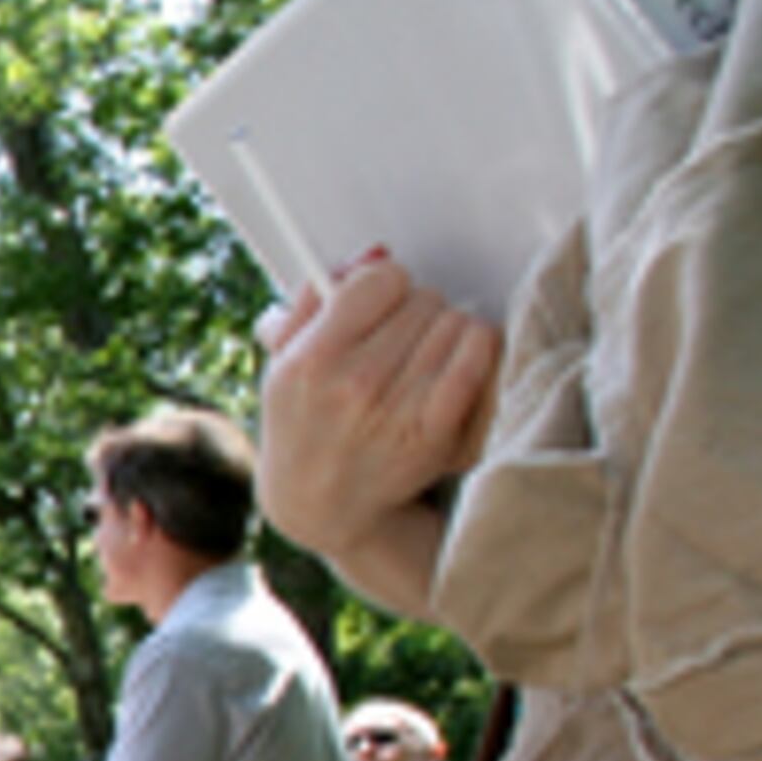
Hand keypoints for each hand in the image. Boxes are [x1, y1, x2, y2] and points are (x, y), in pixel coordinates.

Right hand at [255, 255, 497, 612]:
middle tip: (399, 339)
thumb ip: (314, 301)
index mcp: (311, 361)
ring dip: (445, 332)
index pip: (379, 280)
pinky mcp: (436, 428)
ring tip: (422, 357)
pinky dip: (474, 347)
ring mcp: (397, 409)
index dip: (383, 287)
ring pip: (455, 321)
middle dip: (415, 311)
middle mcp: (353, 385)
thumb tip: (371, 256)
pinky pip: (479, 351)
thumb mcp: (282, 364)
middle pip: (423, 299)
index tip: (378, 305)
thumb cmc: (304, 427)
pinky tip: (454, 362)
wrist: (319, 504)